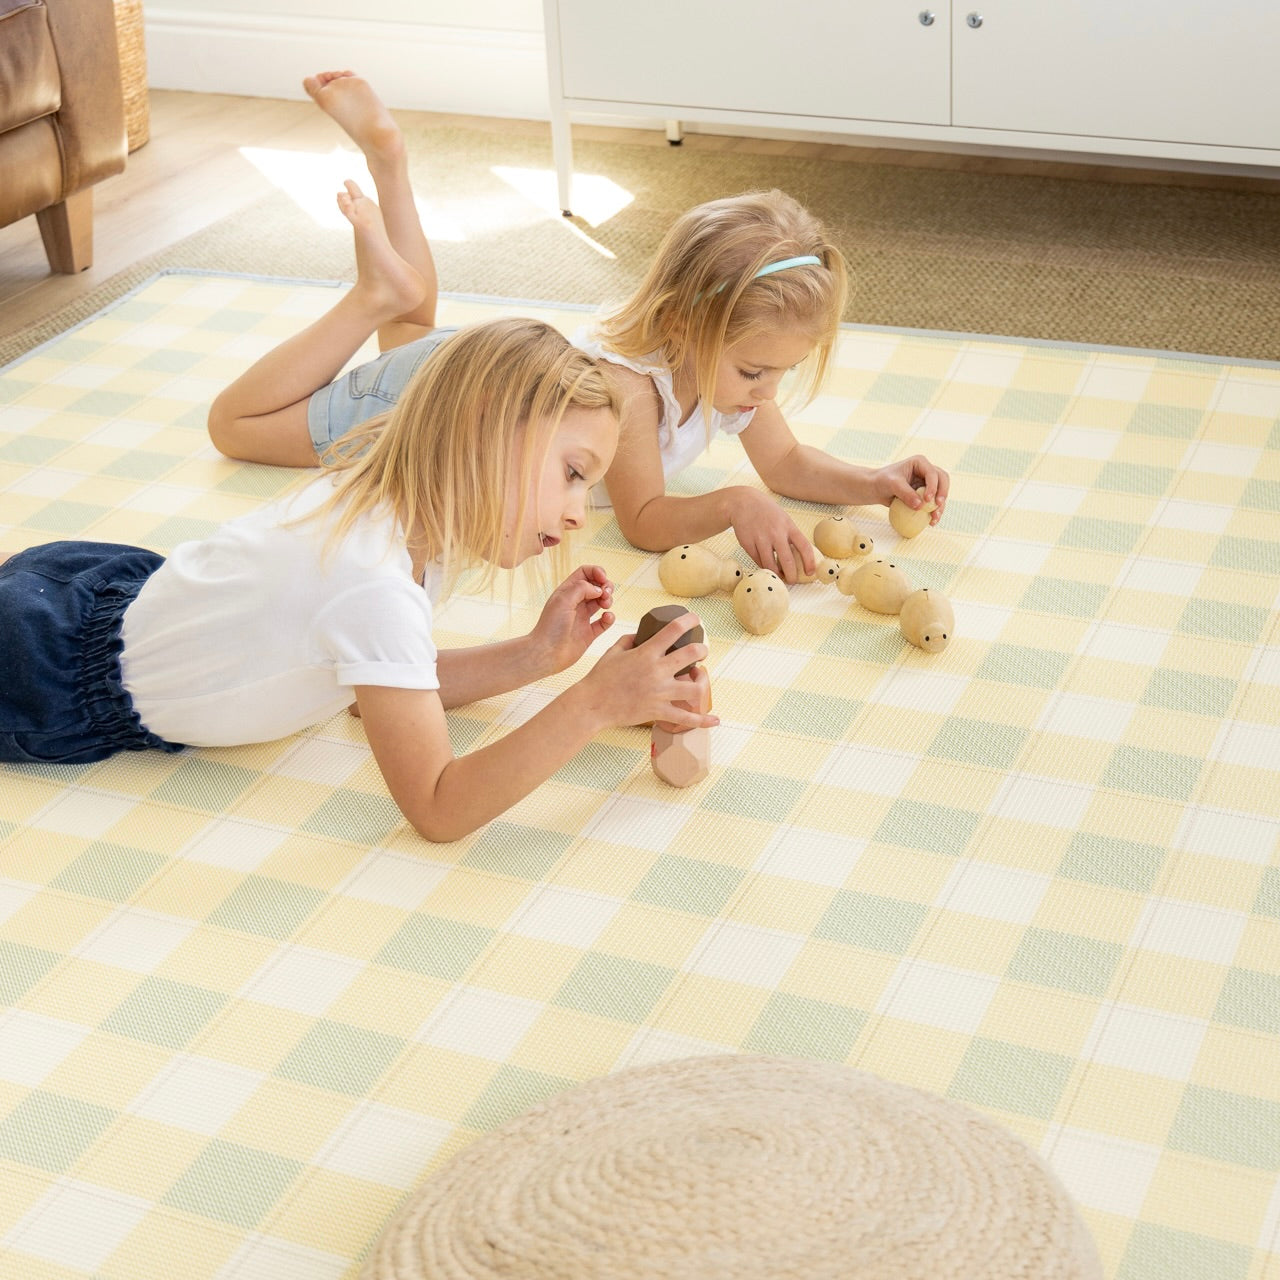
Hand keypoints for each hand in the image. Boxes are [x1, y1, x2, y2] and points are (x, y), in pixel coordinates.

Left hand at [531, 566, 614, 674]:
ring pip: (601, 602)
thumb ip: (582, 588)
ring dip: (608, 600)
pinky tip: (607, 618)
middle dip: (605, 586)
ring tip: (606, 605)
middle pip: (596, 586)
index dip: (596, 572)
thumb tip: (598, 588)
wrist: (547, 653)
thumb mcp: (564, 600)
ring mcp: (583, 618)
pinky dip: (610, 618)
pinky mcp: (589, 633)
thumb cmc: (550, 627)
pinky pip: (604, 622)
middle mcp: (575, 603)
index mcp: (567, 592)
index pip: (585, 573)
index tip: (603, 579)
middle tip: (606, 594)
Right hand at [581, 612, 719, 731]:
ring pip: (696, 688)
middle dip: (702, 650)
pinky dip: (703, 721)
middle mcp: (657, 671)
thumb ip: (631, 639)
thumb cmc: (600, 677)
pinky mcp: (659, 712)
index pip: (674, 630)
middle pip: (693, 655)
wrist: (592, 705)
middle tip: (701, 651)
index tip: (696, 619)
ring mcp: (660, 693)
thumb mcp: (613, 651)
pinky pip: (686, 718)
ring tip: (699, 678)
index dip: (690, 621)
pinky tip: (715, 721)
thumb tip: (643, 635)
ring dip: (702, 681)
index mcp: (646, 653)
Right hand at [726, 487, 815, 583]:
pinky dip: (763, 565)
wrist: (742, 502)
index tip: (810, 573)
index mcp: (788, 526)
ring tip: (779, 577)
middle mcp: (776, 532)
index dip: (809, 562)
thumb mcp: (783, 519)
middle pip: (787, 561)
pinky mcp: (747, 543)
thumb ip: (791, 536)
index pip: (804, 547)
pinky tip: (765, 564)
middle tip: (792, 581)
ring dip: (776, 574)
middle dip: (791, 576)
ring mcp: (761, 538)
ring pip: (770, 565)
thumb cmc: (767, 513)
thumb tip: (801, 558)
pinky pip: (757, 560)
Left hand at [872, 455, 949, 524]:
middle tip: (938, 505)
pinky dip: (934, 511)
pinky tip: (931, 521)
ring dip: (941, 505)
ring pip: (941, 492)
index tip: (927, 499)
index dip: (933, 486)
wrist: (876, 488)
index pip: (932, 473)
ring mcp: (927, 483)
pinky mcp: (925, 494)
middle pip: (943, 480)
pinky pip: (934, 503)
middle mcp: (926, 471)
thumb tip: (920, 506)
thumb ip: (906, 494)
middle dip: (943, 493)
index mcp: (920, 463)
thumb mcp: (893, 484)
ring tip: (934, 518)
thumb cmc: (882, 481)